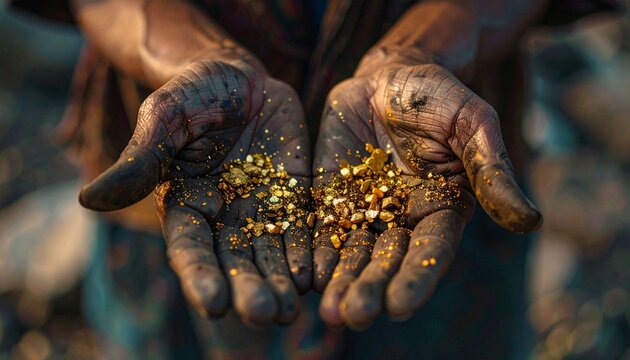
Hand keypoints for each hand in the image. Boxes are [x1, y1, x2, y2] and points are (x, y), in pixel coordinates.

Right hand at [79, 60, 311, 324]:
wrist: (238, 78)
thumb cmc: (191, 94)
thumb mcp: (165, 118)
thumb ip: (141, 159)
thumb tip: (89, 200)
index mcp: (185, 205)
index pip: (190, 248)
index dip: (201, 276)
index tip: (213, 305)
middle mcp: (224, 217)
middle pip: (235, 261)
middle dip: (248, 289)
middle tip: (264, 314)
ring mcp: (262, 208)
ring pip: (271, 253)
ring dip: (281, 282)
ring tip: (292, 309)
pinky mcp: (293, 195)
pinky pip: (302, 227)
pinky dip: (309, 252)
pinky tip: (317, 275)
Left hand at [312, 63, 541, 327]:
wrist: (389, 77)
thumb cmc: (438, 98)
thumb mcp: (472, 124)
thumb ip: (491, 170)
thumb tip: (531, 221)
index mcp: (442, 209)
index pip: (430, 252)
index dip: (416, 278)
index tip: (399, 307)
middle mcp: (403, 219)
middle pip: (387, 261)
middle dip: (371, 289)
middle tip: (354, 316)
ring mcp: (364, 210)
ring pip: (352, 252)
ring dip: (341, 282)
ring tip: (329, 311)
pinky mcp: (332, 197)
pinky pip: (322, 227)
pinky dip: (315, 252)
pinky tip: (305, 275)